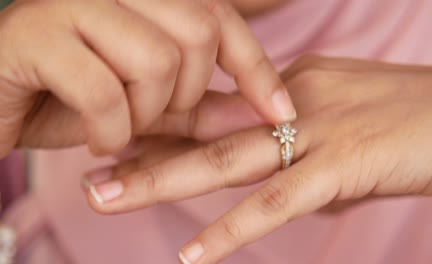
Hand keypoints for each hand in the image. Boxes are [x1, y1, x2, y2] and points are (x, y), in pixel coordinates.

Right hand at [0, 0, 294, 157]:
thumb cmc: (74, 101)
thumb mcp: (150, 109)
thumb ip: (203, 110)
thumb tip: (262, 115)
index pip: (222, 20)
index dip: (258, 70)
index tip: (282, 114)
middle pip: (197, 34)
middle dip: (186, 94)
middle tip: (154, 117)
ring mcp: (72, 3)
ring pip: (155, 60)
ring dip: (145, 114)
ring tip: (121, 128)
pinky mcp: (35, 34)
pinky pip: (105, 91)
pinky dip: (110, 131)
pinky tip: (97, 140)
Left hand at [83, 56, 431, 262]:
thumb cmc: (413, 125)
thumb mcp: (345, 133)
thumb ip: (304, 159)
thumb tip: (277, 195)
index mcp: (292, 90)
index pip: (216, 114)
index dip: (166, 133)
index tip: (122, 149)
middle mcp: (293, 104)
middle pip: (205, 132)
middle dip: (144, 155)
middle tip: (91, 173)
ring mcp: (315, 132)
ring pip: (223, 161)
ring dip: (160, 183)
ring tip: (105, 199)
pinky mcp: (343, 165)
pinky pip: (277, 202)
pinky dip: (232, 231)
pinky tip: (192, 257)